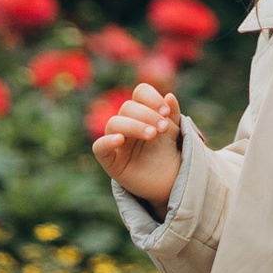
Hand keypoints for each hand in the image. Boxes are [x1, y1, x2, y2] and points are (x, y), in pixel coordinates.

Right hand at [92, 81, 182, 211]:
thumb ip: (172, 114)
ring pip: (114, 123)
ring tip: (152, 134)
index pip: (140, 93)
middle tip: (163, 128)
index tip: (166, 111)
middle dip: (147, 115)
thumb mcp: (173, 131)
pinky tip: (120, 140)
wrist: (168, 180)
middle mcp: (125, 123)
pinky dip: (107, 141)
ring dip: (134, 126)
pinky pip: (99, 147)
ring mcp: (116, 141)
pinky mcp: (110, 160)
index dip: (152, 98)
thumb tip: (169, 96)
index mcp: (141, 111)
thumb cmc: (167, 151)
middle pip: (127, 107)